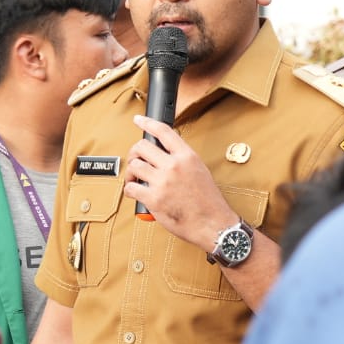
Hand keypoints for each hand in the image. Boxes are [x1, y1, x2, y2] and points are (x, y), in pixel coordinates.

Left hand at [123, 115, 239, 253]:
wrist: (213, 223)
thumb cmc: (208, 201)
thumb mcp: (200, 170)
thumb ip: (182, 159)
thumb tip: (164, 154)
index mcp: (187, 156)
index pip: (163, 131)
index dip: (147, 122)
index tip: (138, 120)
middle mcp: (173, 166)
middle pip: (142, 147)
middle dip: (135, 153)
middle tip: (136, 160)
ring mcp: (163, 182)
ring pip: (134, 166)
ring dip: (131, 172)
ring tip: (136, 178)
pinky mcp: (154, 199)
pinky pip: (131, 188)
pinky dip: (130, 189)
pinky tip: (135, 191)